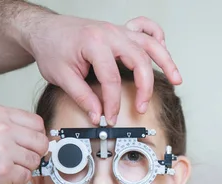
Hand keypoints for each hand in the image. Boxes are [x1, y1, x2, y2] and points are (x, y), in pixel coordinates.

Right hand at [0, 104, 47, 183]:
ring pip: (35, 160)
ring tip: (6, 167)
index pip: (37, 122)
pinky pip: (26, 177)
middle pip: (40, 141)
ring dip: (24, 168)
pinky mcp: (3, 170)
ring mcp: (3, 149)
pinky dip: (16, 180)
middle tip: (22, 159)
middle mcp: (1, 127)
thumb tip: (35, 135)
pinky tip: (0, 176)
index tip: (31, 144)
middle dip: (35, 153)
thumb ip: (7, 125)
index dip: (37, 136)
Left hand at [24, 15, 181, 125]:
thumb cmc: (51, 48)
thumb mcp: (61, 76)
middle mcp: (110, 33)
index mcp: (94, 43)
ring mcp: (118, 30)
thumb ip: (83, 97)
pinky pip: (147, 29)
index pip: (112, 79)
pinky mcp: (121, 31)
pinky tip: (163, 53)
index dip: (113, 102)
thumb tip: (98, 115)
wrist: (44, 29)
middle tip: (141, 107)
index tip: (111, 117)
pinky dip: (158, 40)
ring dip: (166, 62)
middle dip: (144, 87)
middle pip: (139, 61)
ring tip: (177, 80)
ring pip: (150, 44)